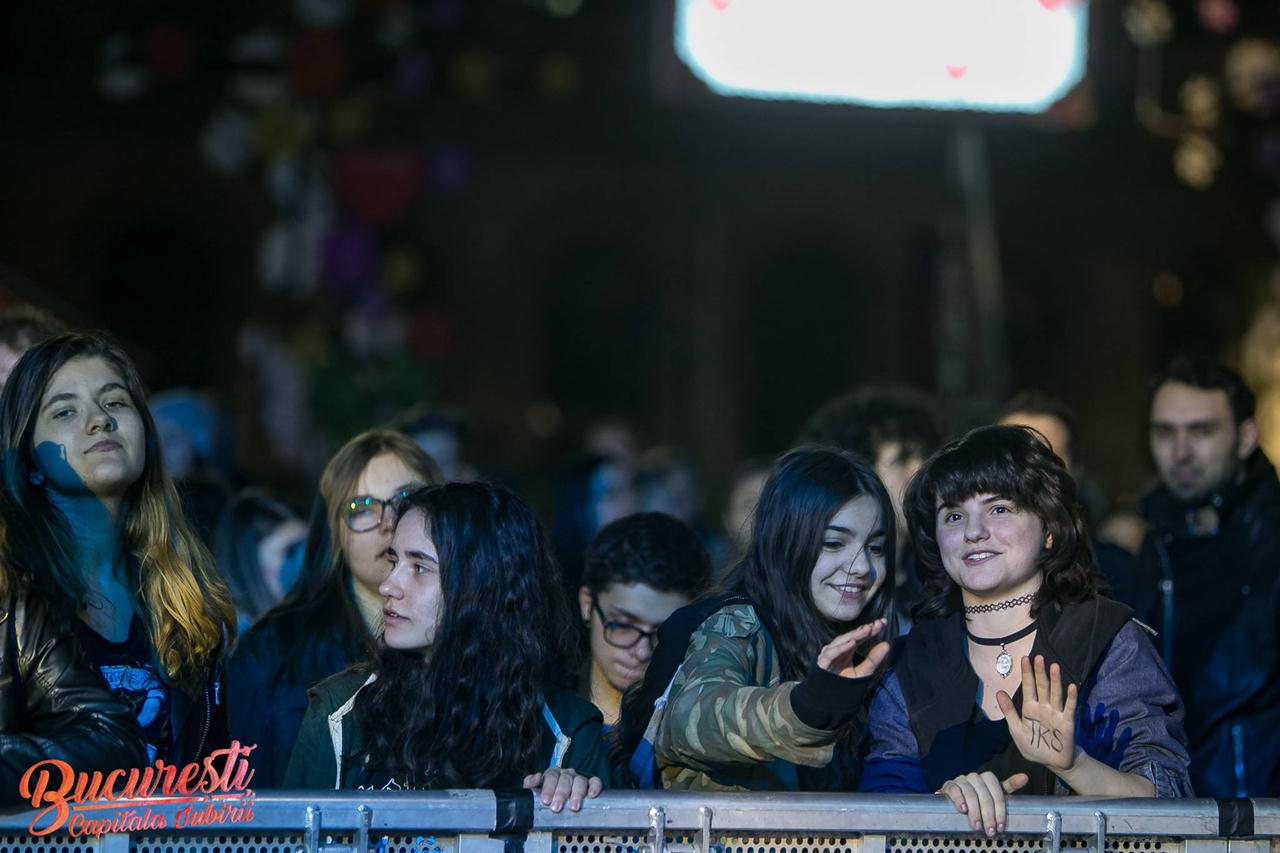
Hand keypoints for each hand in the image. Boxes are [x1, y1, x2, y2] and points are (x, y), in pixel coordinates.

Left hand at [522, 768, 603, 812]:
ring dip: (577, 793)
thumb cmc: (548, 794)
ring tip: (573, 806)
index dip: (548, 788)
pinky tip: (591, 795)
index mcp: (553, 774)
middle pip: (565, 779)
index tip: (546, 800)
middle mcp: (566, 774)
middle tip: (557, 807)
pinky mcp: (590, 783)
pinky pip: (595, 781)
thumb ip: (530, 783)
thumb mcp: (535, 789)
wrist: (559, 797)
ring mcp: (578, 778)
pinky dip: (595, 786)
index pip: (551, 776)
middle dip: (561, 794)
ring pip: (580, 781)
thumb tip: (536, 777)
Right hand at [816, 618, 889, 678]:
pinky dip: (841, 647)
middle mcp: (838, 649)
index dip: (871, 630)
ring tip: (867, 630)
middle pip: (852, 636)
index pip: (861, 636)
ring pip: (841, 641)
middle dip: (864, 630)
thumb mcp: (863, 673)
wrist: (829, 699)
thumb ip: (873, 660)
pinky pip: (832, 653)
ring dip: (854, 635)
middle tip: (877, 624)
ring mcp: (830, 654)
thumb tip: (887, 645)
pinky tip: (852, 643)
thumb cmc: (845, 685)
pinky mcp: (823, 662)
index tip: (883, 623)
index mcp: (848, 649)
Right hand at [938, 771, 1028, 835]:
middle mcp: (975, 777)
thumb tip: (1025, 777)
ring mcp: (962, 780)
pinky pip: (954, 789)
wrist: (957, 797)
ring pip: (970, 793)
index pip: (997, 792)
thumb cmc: (979, 797)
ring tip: (977, 826)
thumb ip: (1010, 785)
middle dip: (988, 815)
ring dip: (974, 812)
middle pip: (984, 795)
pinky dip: (959, 799)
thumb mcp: (995, 793)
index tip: (1000, 826)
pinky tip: (962, 809)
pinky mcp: (950, 784)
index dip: (1000, 811)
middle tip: (989, 830)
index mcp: (988, 778)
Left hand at [996, 655, 1077, 772]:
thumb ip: (1009, 712)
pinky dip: (1071, 698)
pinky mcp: (1067, 722)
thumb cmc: (1034, 746)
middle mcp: (1043, 707)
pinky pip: (1069, 708)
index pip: (1028, 687)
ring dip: (1055, 681)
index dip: (1026, 673)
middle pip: (1042, 687)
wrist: (1052, 762)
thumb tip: (999, 692)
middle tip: (1038, 657)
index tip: (1024, 658)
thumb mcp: (1017, 730)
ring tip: (1054, 666)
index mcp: (1030, 708)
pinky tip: (1071, 686)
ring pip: (1055, 694)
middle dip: (1039, 672)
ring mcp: (1056, 713)